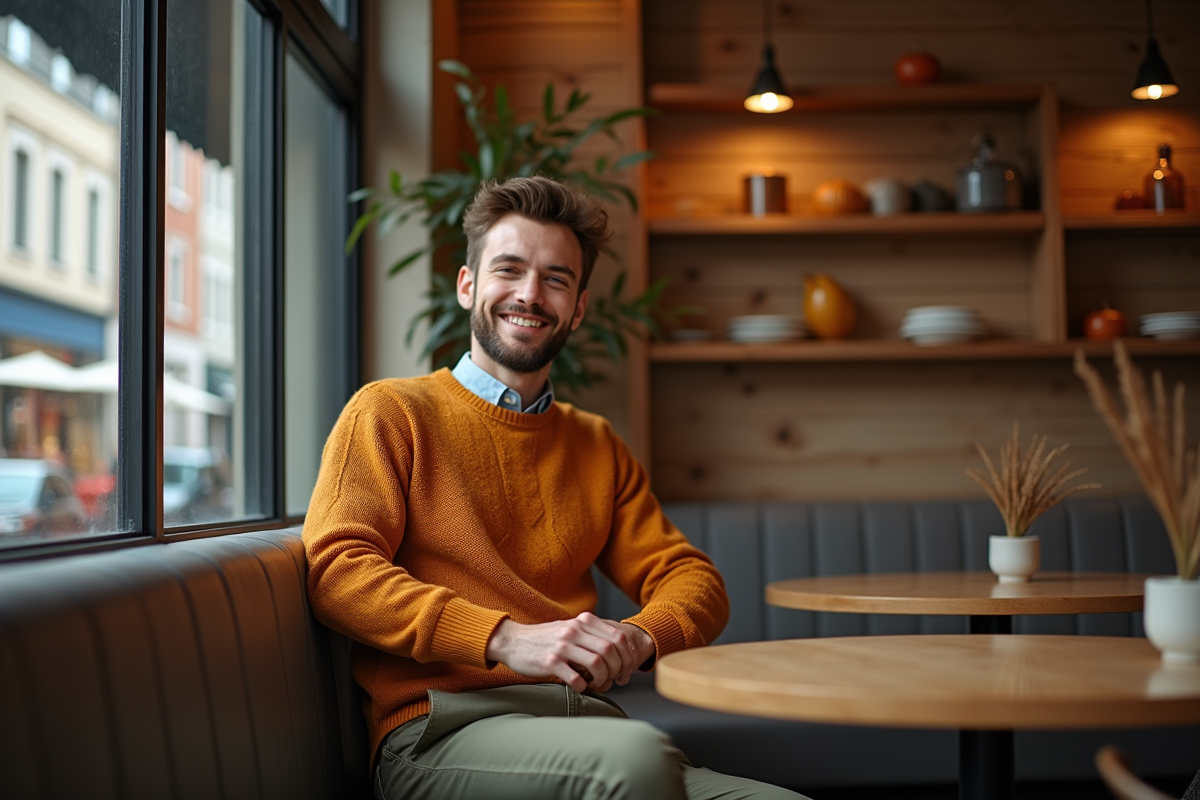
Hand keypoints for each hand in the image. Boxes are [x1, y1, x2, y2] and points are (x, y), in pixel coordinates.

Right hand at [485, 613, 650, 692]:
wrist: (512, 641)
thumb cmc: (544, 639)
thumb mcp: (569, 628)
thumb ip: (590, 635)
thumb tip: (616, 652)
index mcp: (582, 622)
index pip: (618, 636)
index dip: (628, 656)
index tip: (626, 670)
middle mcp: (574, 631)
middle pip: (611, 651)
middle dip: (619, 670)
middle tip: (616, 681)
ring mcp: (562, 646)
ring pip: (597, 664)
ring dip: (603, 679)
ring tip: (599, 685)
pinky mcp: (550, 662)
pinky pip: (576, 678)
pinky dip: (584, 687)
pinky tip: (581, 687)